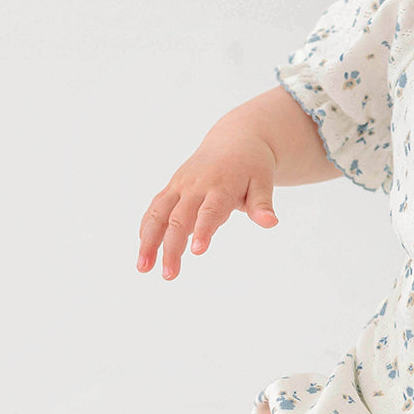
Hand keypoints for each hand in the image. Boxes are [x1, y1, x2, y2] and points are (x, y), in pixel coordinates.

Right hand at [137, 127, 278, 279]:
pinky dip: (146, 227)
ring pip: (159, 213)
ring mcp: (181, 185)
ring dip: (148, 240)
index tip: (197, 252)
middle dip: (172, 247)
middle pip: (179, 218)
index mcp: (221, 185)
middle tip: (169, 275)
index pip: (210, 211)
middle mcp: (196, 185)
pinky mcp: (173, 186)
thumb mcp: (263, 181)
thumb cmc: (252, 165)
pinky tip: (143, 250)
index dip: (203, 230)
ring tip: (143, 267)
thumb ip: (262, 203)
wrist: (236, 139)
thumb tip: (270, 222)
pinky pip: (156, 207)